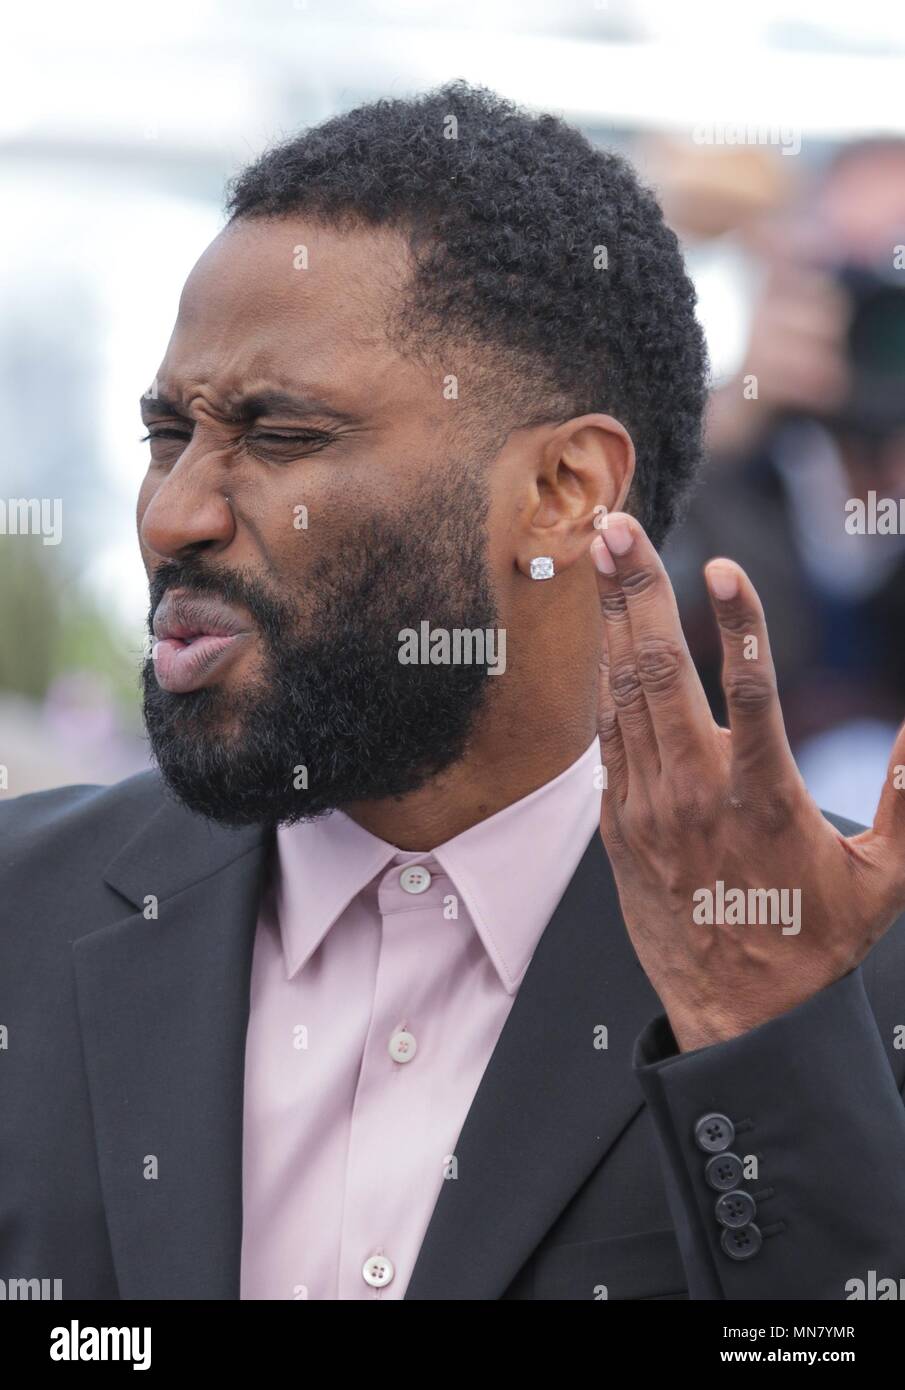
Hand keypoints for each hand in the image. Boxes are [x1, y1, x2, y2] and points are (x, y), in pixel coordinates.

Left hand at [590, 514, 904, 1051]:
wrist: (740, 1021)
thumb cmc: (817, 944)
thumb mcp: (885, 877)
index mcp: (766, 799)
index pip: (751, 693)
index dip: (738, 625)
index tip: (723, 567)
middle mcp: (697, 796)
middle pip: (660, 673)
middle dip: (636, 592)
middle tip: (617, 528)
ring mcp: (649, 811)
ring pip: (623, 698)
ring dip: (611, 623)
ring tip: (601, 558)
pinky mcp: (618, 830)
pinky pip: (607, 743)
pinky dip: (604, 687)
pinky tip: (602, 640)